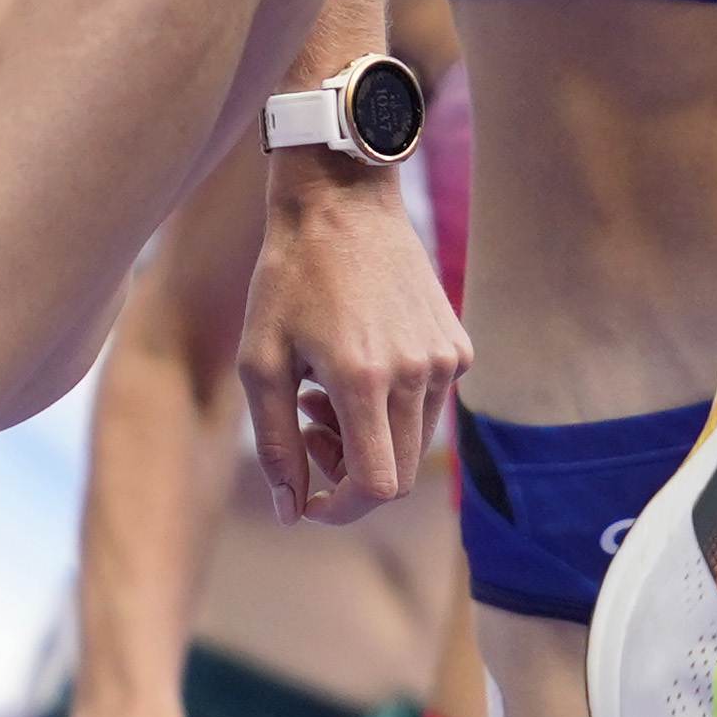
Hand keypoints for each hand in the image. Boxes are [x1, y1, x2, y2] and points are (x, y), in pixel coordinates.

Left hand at [234, 161, 466, 521]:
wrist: (341, 204)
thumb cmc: (288, 278)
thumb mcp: (260, 363)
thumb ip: (276, 444)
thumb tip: (293, 512)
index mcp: (364, 380)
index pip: (375, 487)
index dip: (339, 510)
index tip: (306, 500)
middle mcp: (416, 374)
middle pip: (398, 477)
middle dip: (347, 477)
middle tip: (306, 433)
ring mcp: (444, 360)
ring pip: (413, 446)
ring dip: (366, 442)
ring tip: (320, 396)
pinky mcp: (456, 347)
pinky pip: (427, 408)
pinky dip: (389, 412)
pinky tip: (351, 371)